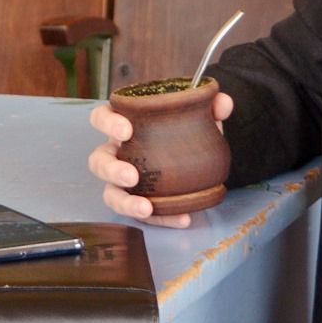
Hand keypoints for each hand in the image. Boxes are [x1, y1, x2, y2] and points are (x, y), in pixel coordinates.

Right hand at [87, 91, 233, 228]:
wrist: (195, 163)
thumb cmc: (180, 135)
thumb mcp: (196, 119)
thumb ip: (209, 109)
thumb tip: (223, 102)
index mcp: (123, 126)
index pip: (101, 117)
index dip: (107, 123)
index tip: (126, 130)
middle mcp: (118, 154)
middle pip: (98, 161)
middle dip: (111, 169)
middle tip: (132, 176)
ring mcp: (124, 182)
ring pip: (110, 193)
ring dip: (125, 201)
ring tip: (146, 207)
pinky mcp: (139, 203)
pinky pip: (144, 215)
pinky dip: (162, 219)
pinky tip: (182, 218)